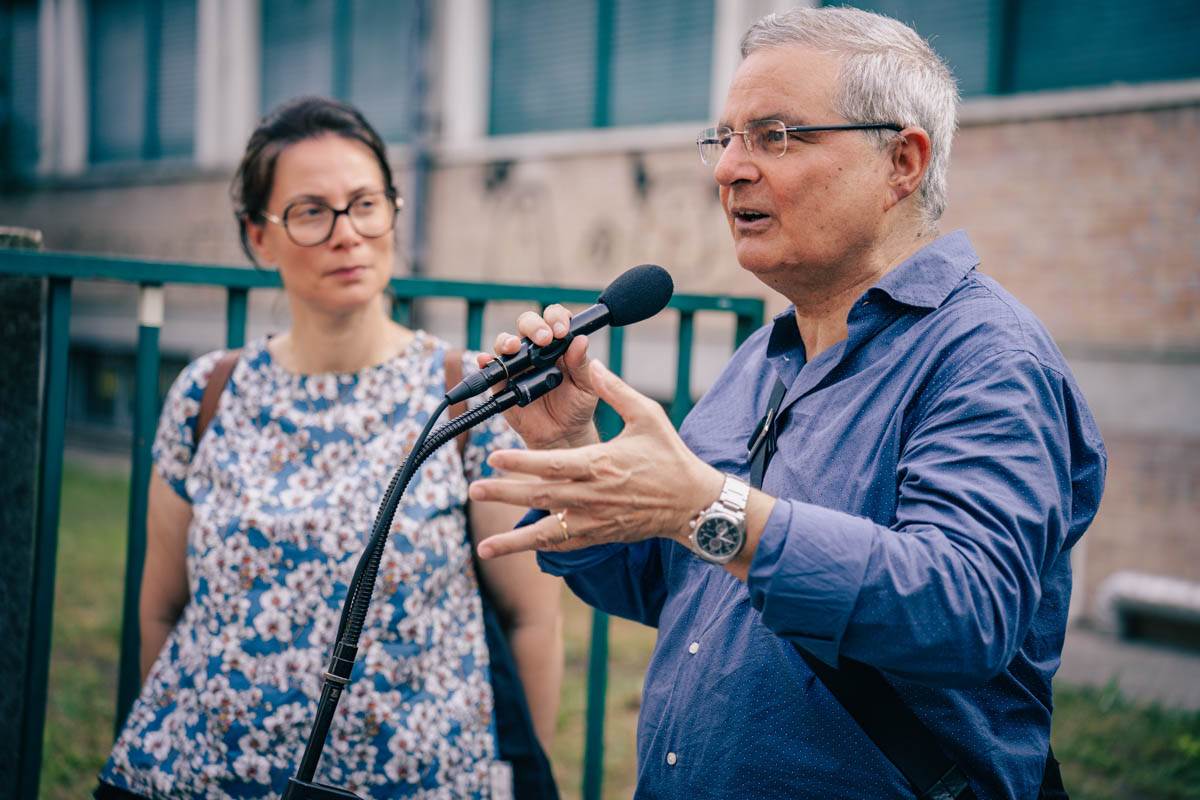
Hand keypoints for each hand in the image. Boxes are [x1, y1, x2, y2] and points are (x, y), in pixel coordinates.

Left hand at [470, 360, 723, 558]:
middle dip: (504, 494)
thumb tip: (590, 362)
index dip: (520, 463)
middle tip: (474, 489)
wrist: (692, 503)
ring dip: (513, 539)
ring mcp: (595, 521)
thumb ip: (615, 390)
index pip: (552, 465)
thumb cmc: (670, 456)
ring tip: (484, 545)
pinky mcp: (599, 535)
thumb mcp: (648, 415)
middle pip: (540, 496)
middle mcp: (594, 496)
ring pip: (547, 532)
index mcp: (601, 464)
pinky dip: (536, 548)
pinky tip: (513, 551)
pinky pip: (562, 545)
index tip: (493, 458)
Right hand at [478, 304, 599, 450]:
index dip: (556, 318)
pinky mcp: (502, 383)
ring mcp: (517, 365)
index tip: (562, 331)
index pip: (554, 319)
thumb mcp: (586, 386)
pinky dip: (485, 361)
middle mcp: (536, 350)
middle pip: (528, 323)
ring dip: (507, 340)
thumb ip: (582, 364)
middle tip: (545, 339)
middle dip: (534, 326)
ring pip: (506, 342)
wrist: (562, 435)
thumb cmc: (577, 407)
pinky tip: (486, 359)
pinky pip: (491, 368)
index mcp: (558, 345)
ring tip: (513, 347)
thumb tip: (580, 340)